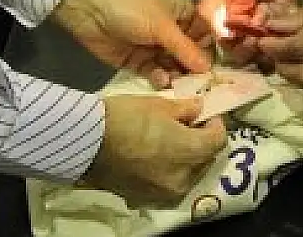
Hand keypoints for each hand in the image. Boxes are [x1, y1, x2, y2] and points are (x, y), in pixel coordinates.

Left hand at [52, 0, 212, 86]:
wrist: (88, 11)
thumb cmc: (131, 9)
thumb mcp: (162, 26)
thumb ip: (185, 49)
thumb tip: (208, 68)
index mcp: (182, 13)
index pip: (204, 34)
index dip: (209, 51)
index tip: (217, 70)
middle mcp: (171, 31)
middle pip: (190, 54)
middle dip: (193, 68)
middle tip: (200, 85)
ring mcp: (154, 47)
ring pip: (174, 66)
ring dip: (176, 75)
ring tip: (178, 84)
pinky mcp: (138, 61)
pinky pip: (155, 73)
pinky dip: (159, 77)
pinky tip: (160, 80)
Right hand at [82, 95, 226, 203]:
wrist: (84, 142)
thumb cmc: (125, 118)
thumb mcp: (159, 105)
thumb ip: (185, 109)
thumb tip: (198, 109)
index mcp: (191, 152)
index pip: (218, 140)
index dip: (215, 125)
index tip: (205, 115)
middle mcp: (183, 178)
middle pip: (204, 160)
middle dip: (200, 143)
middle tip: (188, 127)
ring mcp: (164, 193)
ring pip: (187, 175)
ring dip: (185, 160)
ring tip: (169, 144)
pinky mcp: (144, 199)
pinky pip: (166, 186)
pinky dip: (166, 173)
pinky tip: (153, 160)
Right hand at [200, 0, 300, 64]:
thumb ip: (209, 10)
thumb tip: (206, 37)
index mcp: (228, 20)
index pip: (226, 46)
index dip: (234, 47)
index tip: (241, 40)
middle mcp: (247, 27)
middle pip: (248, 51)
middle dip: (253, 47)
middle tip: (259, 35)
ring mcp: (268, 26)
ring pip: (269, 48)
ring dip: (270, 40)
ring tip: (270, 23)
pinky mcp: (288, 21)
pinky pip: (289, 36)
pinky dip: (287, 30)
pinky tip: (284, 18)